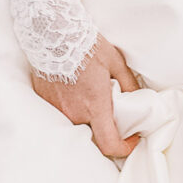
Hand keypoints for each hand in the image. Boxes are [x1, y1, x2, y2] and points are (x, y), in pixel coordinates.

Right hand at [30, 38, 142, 160]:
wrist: (52, 35)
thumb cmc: (87, 47)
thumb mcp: (116, 63)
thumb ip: (129, 84)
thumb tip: (138, 98)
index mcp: (95, 106)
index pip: (109, 143)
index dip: (124, 148)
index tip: (133, 138)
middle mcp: (74, 113)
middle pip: (94, 135)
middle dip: (109, 129)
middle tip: (117, 113)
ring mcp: (56, 109)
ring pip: (77, 125)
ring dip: (89, 119)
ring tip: (95, 99)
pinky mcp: (44, 102)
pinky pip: (62, 114)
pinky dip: (73, 109)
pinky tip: (78, 93)